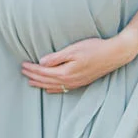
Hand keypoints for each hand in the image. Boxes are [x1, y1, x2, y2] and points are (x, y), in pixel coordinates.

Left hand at [21, 32, 137, 91]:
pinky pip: (63, 89)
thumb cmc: (95, 48)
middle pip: (46, 81)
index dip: (32, 69)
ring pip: (53, 87)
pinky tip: (49, 89)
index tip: (23, 65)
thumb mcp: (73, 50)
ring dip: (41, 84)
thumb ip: (56, 58)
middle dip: (33, 77)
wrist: (114, 54)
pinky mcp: (81, 82)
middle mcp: (70, 81)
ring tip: (31, 82)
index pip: (43, 72)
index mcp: (66, 72)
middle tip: (22, 72)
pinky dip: (53, 89)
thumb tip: (41, 63)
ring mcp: (76, 83)